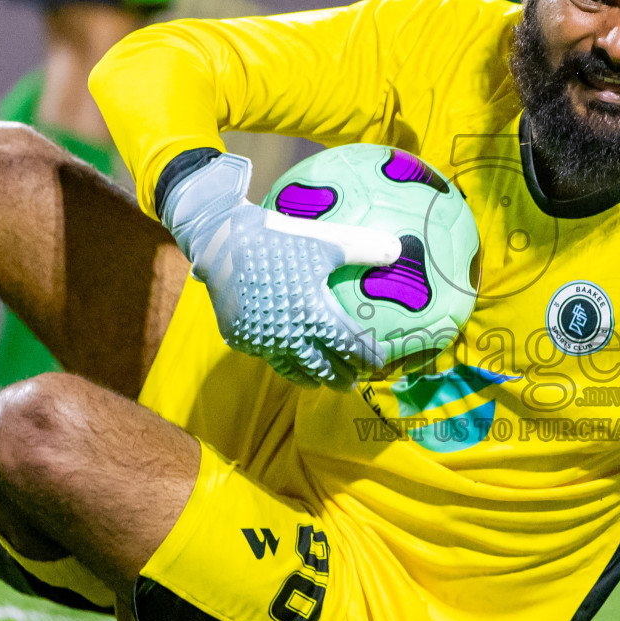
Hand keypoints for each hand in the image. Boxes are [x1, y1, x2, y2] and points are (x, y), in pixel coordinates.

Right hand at [160, 153, 399, 388]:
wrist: (221, 239)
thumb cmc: (279, 238)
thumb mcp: (326, 241)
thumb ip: (363, 248)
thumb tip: (398, 249)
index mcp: (314, 313)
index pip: (349, 344)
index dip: (367, 356)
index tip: (380, 363)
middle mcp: (289, 334)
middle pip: (322, 365)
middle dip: (340, 376)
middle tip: (352, 382)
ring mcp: (262, 340)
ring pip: (291, 368)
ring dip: (310, 376)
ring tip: (319, 382)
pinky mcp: (240, 337)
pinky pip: (265, 354)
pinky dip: (280, 359)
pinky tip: (285, 357)